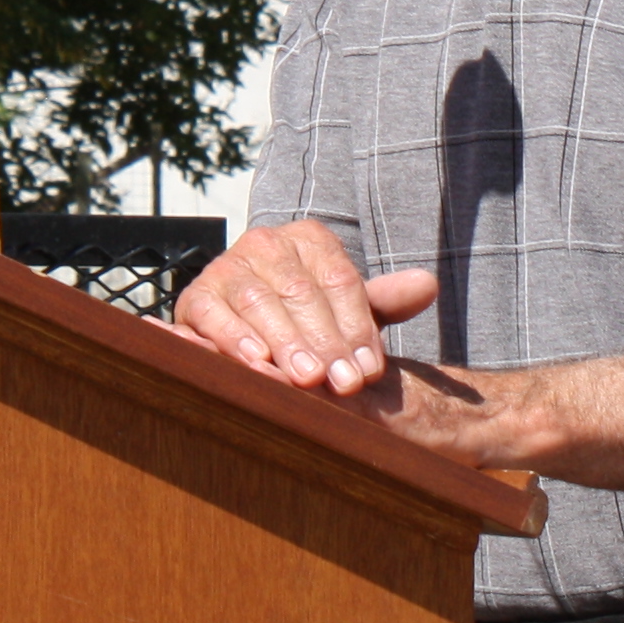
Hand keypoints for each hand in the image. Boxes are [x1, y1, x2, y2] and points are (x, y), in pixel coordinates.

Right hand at [174, 219, 440, 394]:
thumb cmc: (307, 317)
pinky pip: (214, 316)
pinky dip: (233, 338)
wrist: (246, 321)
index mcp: (309, 239)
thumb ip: (384, 301)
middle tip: (344, 383)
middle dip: (325, 342)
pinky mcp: (195, 297)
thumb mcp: (346, 309)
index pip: (339, 280)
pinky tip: (256, 363)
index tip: (371, 370)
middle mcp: (265, 243)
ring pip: (259, 303)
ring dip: (284, 343)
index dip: (357, 326)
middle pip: (300, 292)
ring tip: (306, 379)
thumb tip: (428, 285)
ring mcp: (226, 267)